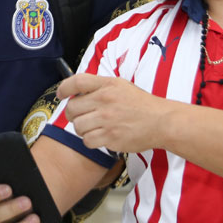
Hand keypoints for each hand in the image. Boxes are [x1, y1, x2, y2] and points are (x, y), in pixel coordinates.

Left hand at [57, 73, 173, 152]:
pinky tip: (101, 136)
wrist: (161, 121)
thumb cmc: (142, 104)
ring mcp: (107, 119)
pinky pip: (87, 140)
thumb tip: (77, 93)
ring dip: (82, 128)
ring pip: (77, 126)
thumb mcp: (121, 85)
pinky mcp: (110, 137)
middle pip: (72, 107)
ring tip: (94, 127)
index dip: (64, 88)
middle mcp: (105, 100)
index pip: (77, 82)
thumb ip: (100, 86)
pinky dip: (91, 141)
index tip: (61, 94)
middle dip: (72, 114)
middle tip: (80, 116)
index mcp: (108, 85)